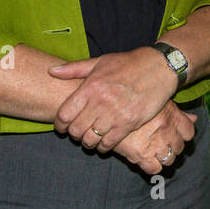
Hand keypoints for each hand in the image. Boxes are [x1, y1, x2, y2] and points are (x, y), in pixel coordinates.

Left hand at [48, 47, 178, 152]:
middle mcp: (100, 101)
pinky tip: (103, 143)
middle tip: (76, 133)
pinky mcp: (129, 123)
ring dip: (87, 142)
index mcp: (90, 86)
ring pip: (90, 139)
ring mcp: (115, 114)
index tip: (61, 127)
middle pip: (75, 129)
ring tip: (89, 139)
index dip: (59, 124)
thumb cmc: (128, 63)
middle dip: (73, 134)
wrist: (159, 67)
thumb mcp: (100, 61)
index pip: (64, 114)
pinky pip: (108, 143)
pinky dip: (103, 147)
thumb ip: (74, 69)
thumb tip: (51, 71)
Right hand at [111, 102, 197, 175]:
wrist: (108, 109)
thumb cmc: (133, 103)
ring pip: (170, 159)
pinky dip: (152, 166)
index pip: (189, 132)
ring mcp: (156, 144)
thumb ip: (178, 112)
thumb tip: (194, 118)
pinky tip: (145, 159)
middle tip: (161, 143)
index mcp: (172, 116)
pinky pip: (155, 169)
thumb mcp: (157, 102)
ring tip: (153, 151)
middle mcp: (167, 130)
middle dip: (172, 146)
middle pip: (179, 147)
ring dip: (163, 157)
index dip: (183, 135)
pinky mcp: (142, 155)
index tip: (175, 135)